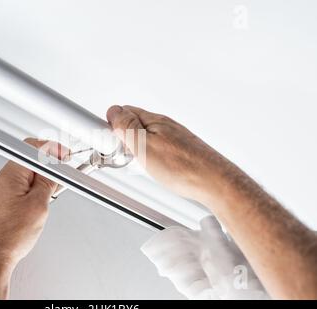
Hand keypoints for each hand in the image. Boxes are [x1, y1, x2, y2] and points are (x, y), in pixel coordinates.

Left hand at [0, 138, 68, 298]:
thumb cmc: (7, 238)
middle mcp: (0, 179)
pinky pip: (18, 186)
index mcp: (9, 175)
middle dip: (48, 164)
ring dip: (41, 178)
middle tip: (63, 174)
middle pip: (28, 159)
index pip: (33, 148)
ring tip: (52, 192)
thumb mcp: (39, 206)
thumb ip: (48, 183)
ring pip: (24, 173)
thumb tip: (55, 170)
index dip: (53, 149)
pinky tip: (40, 200)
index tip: (65, 156)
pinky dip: (32, 188)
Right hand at [108, 105, 316, 298]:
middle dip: (123, 139)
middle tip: (123, 156)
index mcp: (155, 120)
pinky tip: (153, 170)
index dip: (111, 124)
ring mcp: (173, 139)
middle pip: (134, 125)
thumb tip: (113, 111)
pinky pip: (157, 150)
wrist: (215, 183)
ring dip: (136, 150)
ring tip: (139, 165)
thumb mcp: (145, 146)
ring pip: (145, 139)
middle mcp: (165, 126)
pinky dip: (149, 158)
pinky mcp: (179, 152)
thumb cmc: (183, 167)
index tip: (106, 140)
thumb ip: (128, 127)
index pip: (124, 112)